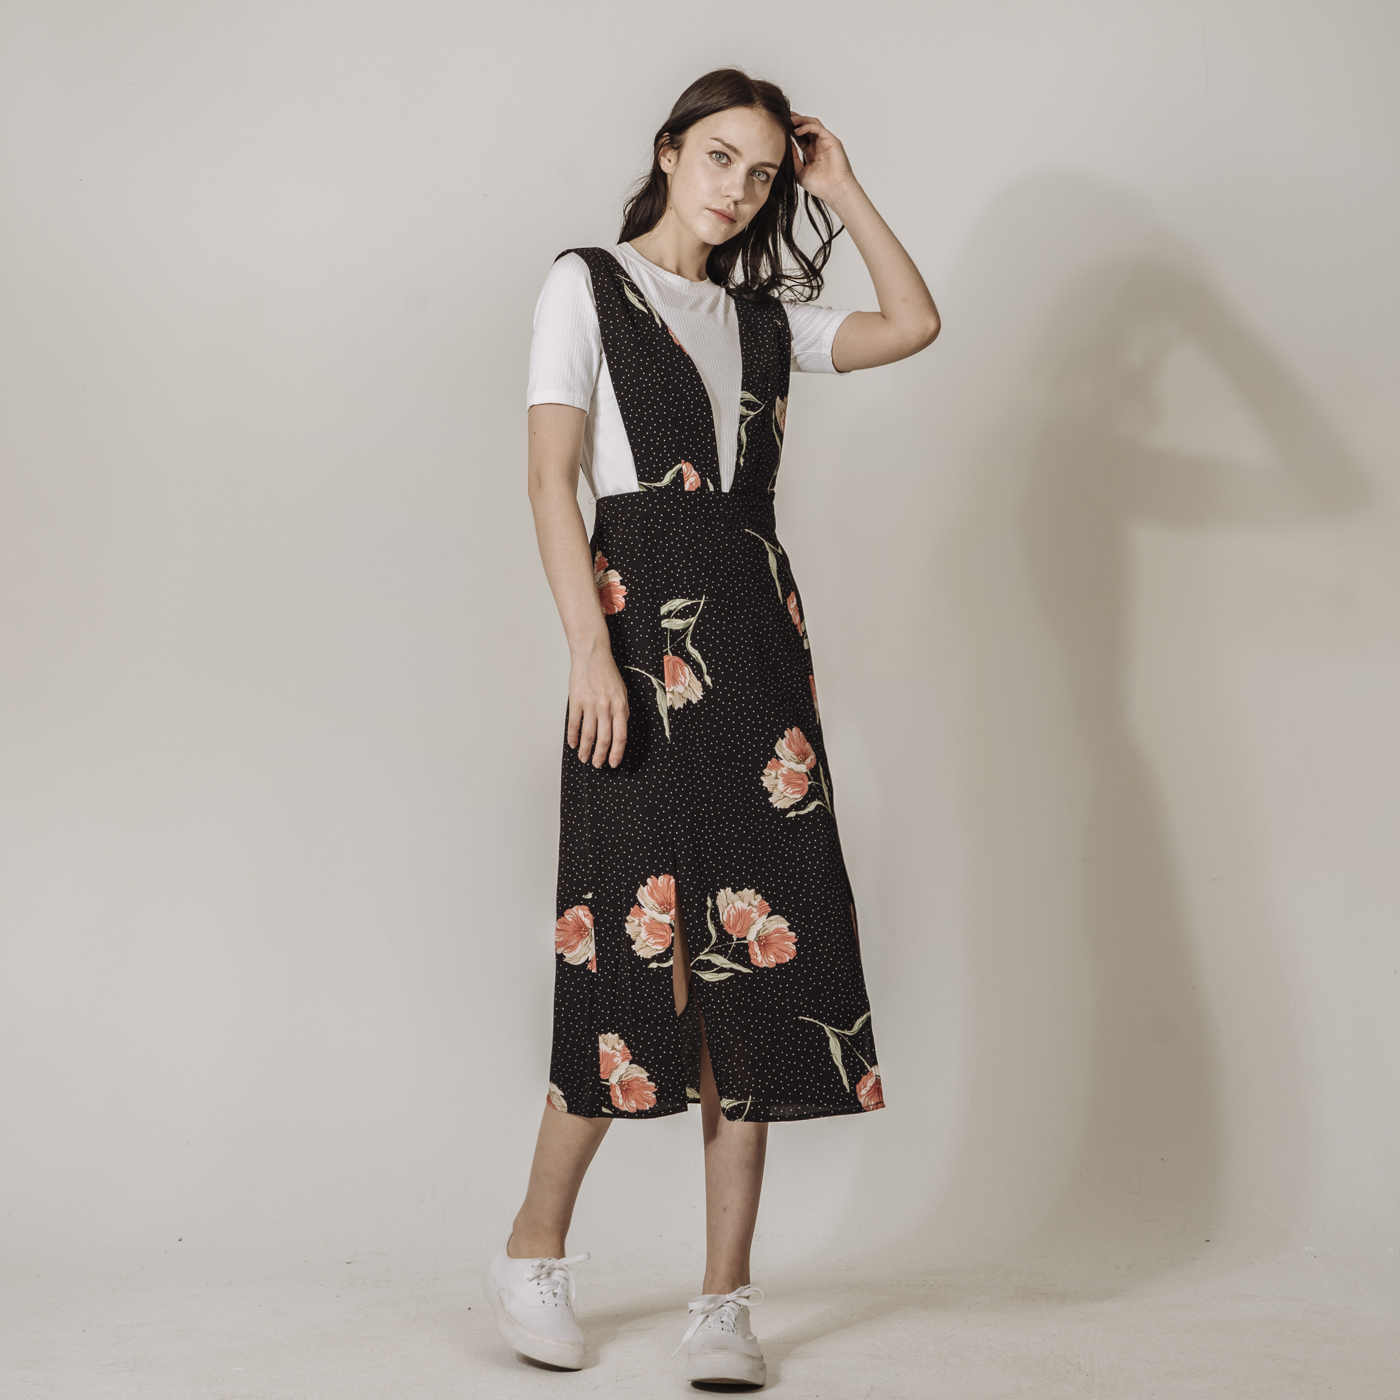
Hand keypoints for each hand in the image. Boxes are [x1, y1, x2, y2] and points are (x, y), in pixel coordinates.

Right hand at [567, 641, 629, 767]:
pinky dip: (573, 736)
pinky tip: (573, 743)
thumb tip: (620, 730)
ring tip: (583, 758)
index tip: (613, 762)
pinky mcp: (576, 700)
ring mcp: (590, 704)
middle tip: (597, 764)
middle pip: (604, 739)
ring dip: (586, 750)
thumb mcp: (622, 692)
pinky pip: (574, 724)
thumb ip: (622, 711)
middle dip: (600, 755)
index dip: (617, 752)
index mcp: (620, 706)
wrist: (592, 655)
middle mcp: (606, 707)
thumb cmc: (607, 673)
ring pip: (588, 734)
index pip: (621, 736)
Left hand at [789, 111, 856, 205]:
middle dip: (794, 120)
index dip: (790, 129)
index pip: (800, 135)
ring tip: (789, 121)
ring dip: (800, 120)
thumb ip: (793, 158)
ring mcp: (825, 141)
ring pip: (812, 123)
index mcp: (811, 151)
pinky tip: (797, 131)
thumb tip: (785, 144)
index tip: (780, 125)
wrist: (834, 191)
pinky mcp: (832, 141)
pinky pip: (818, 128)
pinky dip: (807, 127)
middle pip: (806, 125)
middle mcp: (818, 144)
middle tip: (783, 116)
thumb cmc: (820, 186)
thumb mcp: (799, 172)